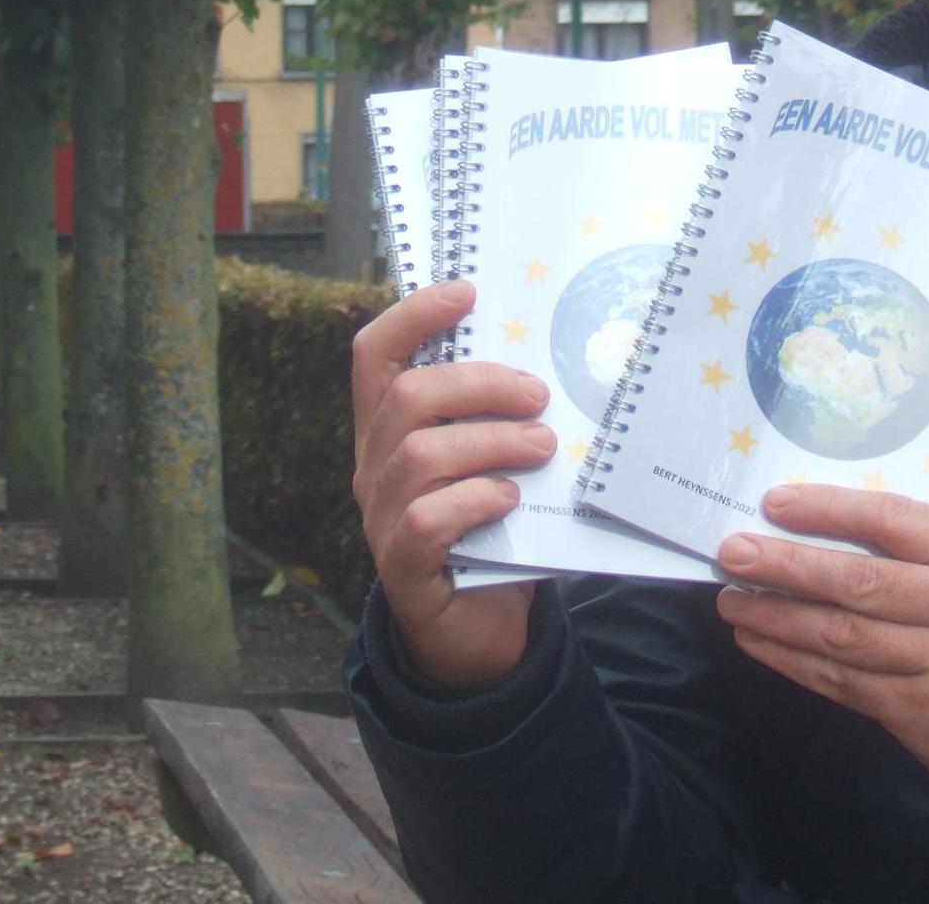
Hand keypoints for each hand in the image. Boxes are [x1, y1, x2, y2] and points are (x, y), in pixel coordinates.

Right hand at [352, 281, 553, 687]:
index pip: (374, 356)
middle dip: (478, 385)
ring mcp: (382, 517)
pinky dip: (476, 500)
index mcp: (388, 431)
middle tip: (537, 396)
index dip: (412, 316)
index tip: (467, 292)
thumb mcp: (490, 464)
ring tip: (542, 448)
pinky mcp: (403, 566)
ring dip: (491, 442)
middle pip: (406, 396)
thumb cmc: (490, 534)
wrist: (478, 635)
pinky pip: (428, 519)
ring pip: (419, 455)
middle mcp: (374, 467)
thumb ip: (499, 420)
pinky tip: (510, 500)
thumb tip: (554, 365)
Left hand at [712, 485, 928, 803]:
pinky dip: (792, 660)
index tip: (775, 505)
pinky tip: (759, 641)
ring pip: (841, 637)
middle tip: (732, 553)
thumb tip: (817, 525)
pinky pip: (842, 682)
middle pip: (859, 582)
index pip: (894, 521)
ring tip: (732, 599)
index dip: (828, 510)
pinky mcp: (921, 715)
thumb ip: (919, 548)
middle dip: (786, 566)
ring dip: (776, 617)